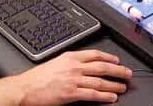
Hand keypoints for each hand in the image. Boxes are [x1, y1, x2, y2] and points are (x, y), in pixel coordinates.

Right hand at [11, 50, 130, 105]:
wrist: (26, 88)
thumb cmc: (37, 78)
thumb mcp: (55, 62)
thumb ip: (70, 62)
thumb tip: (83, 65)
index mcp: (69, 57)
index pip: (94, 54)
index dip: (109, 57)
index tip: (117, 60)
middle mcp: (73, 67)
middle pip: (101, 67)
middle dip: (117, 70)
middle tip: (127, 73)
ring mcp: (73, 80)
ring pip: (99, 80)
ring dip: (114, 84)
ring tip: (122, 87)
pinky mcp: (71, 93)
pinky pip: (92, 94)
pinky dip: (104, 95)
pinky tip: (111, 97)